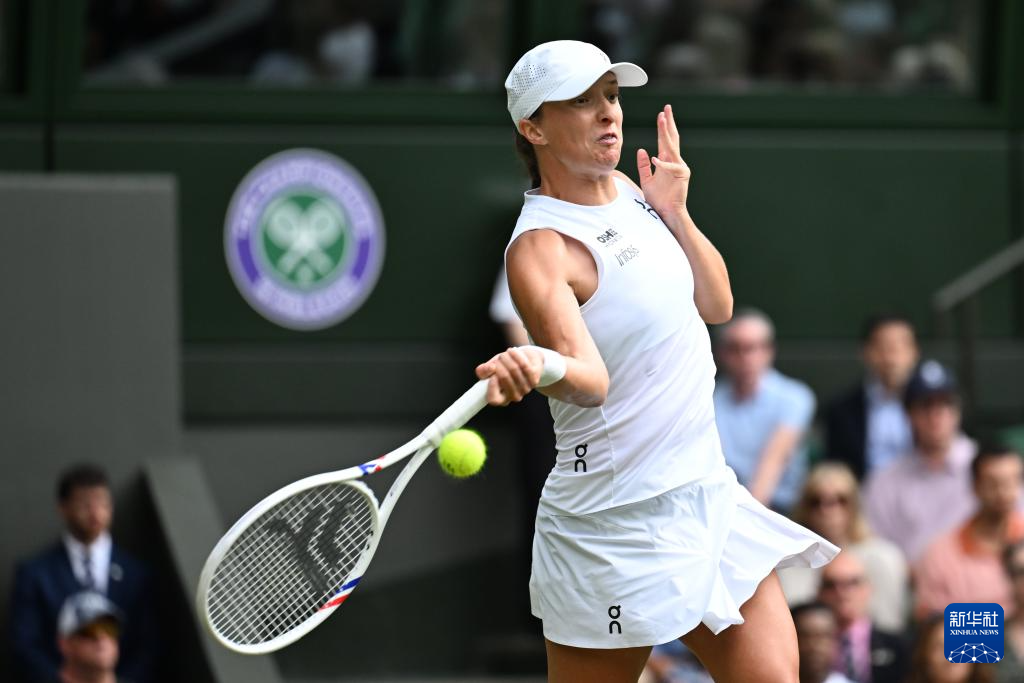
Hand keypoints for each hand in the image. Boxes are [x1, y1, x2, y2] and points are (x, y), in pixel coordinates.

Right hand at [475, 347, 542, 405]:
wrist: (524, 360)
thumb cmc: (504, 367)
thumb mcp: (490, 368)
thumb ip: (482, 370)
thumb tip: (491, 368)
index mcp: (500, 399)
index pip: (493, 399)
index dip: (491, 386)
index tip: (492, 374)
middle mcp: (513, 397)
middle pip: (504, 377)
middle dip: (499, 363)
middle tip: (500, 358)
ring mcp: (524, 390)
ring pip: (514, 369)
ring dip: (507, 357)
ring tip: (506, 353)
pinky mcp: (534, 381)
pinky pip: (524, 366)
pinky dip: (516, 355)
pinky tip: (512, 351)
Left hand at [637, 104, 690, 219]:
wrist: (667, 213)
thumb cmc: (658, 199)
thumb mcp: (646, 180)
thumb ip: (643, 166)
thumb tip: (642, 150)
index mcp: (666, 161)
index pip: (664, 141)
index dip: (662, 127)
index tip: (661, 114)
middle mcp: (674, 161)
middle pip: (671, 138)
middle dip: (668, 123)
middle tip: (666, 108)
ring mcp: (680, 167)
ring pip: (671, 147)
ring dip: (666, 133)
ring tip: (662, 120)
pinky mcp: (682, 175)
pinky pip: (671, 166)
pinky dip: (663, 163)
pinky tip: (655, 159)